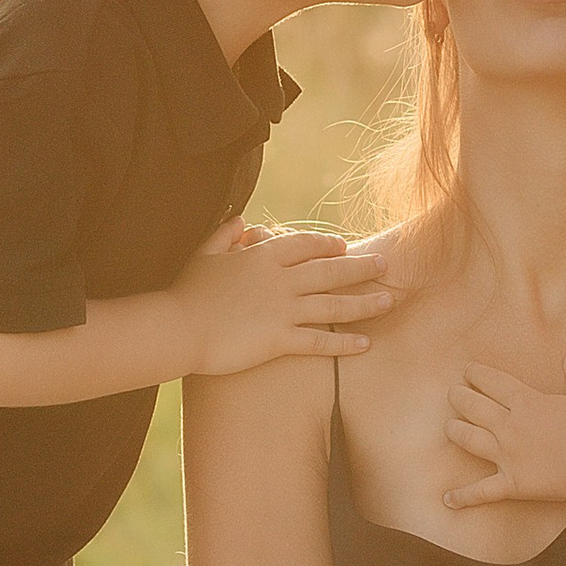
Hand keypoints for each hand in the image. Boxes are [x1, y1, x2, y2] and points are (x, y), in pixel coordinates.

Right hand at [177, 222, 394, 377]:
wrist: (176, 328)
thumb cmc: (185, 291)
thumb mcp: (204, 254)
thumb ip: (224, 234)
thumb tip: (239, 220)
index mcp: (263, 255)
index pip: (306, 244)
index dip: (328, 245)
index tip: (345, 247)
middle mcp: (280, 280)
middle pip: (331, 270)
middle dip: (361, 267)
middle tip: (386, 265)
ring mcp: (282, 310)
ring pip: (334, 304)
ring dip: (365, 303)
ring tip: (389, 301)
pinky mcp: (279, 340)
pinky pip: (320, 341)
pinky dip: (345, 343)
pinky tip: (366, 345)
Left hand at [443, 354, 565, 513]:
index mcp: (525, 403)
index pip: (494, 383)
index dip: (478, 374)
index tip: (468, 370)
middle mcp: (509, 427)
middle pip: (475, 408)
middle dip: (460, 398)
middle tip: (452, 393)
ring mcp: (506, 456)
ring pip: (471, 440)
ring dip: (456, 432)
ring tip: (448, 427)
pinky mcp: (510, 483)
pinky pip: (481, 491)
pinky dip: (463, 496)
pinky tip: (447, 499)